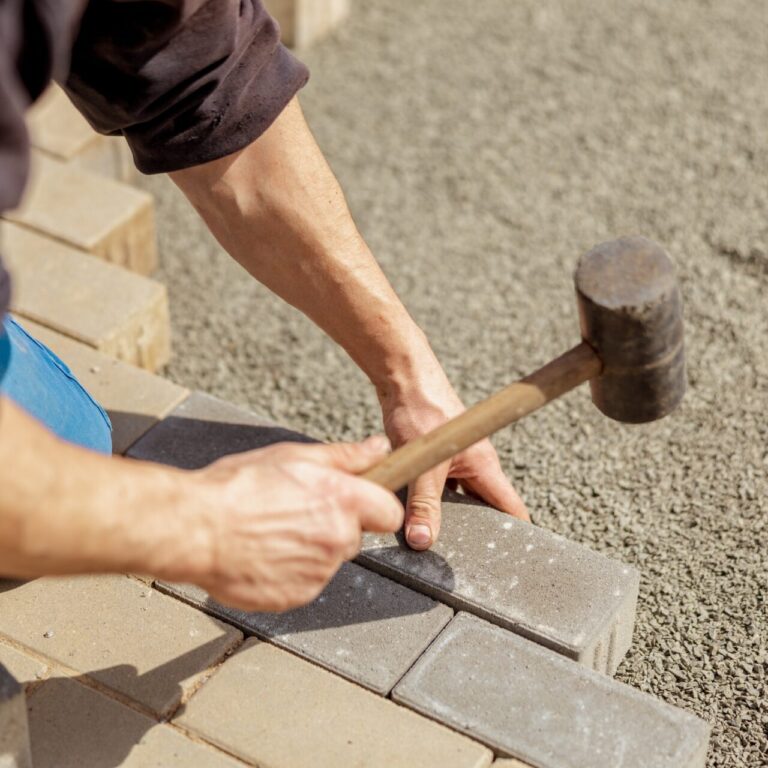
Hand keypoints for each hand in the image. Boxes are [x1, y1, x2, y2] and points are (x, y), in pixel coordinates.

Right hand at [182, 436, 402, 610]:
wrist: (196, 529)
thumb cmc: (238, 488)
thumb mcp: (294, 457)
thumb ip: (345, 456)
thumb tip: (377, 449)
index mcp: (342, 500)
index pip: (389, 512)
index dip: (375, 506)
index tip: (360, 503)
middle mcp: (337, 539)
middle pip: (354, 536)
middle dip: (335, 526)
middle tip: (297, 512)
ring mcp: (319, 572)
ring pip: (328, 559)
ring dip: (310, 549)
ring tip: (272, 531)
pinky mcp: (297, 596)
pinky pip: (305, 582)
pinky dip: (290, 571)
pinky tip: (264, 553)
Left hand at [380, 372, 528, 550]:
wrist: (403, 378)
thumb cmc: (422, 409)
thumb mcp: (424, 464)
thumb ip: (423, 504)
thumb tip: (423, 540)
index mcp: (485, 467)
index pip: (512, 509)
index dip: (516, 535)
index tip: (511, 561)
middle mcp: (474, 466)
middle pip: (483, 508)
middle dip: (476, 533)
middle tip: (465, 561)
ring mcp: (455, 462)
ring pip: (456, 499)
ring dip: (448, 517)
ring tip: (437, 543)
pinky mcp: (435, 458)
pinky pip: (437, 488)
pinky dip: (428, 502)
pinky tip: (413, 514)